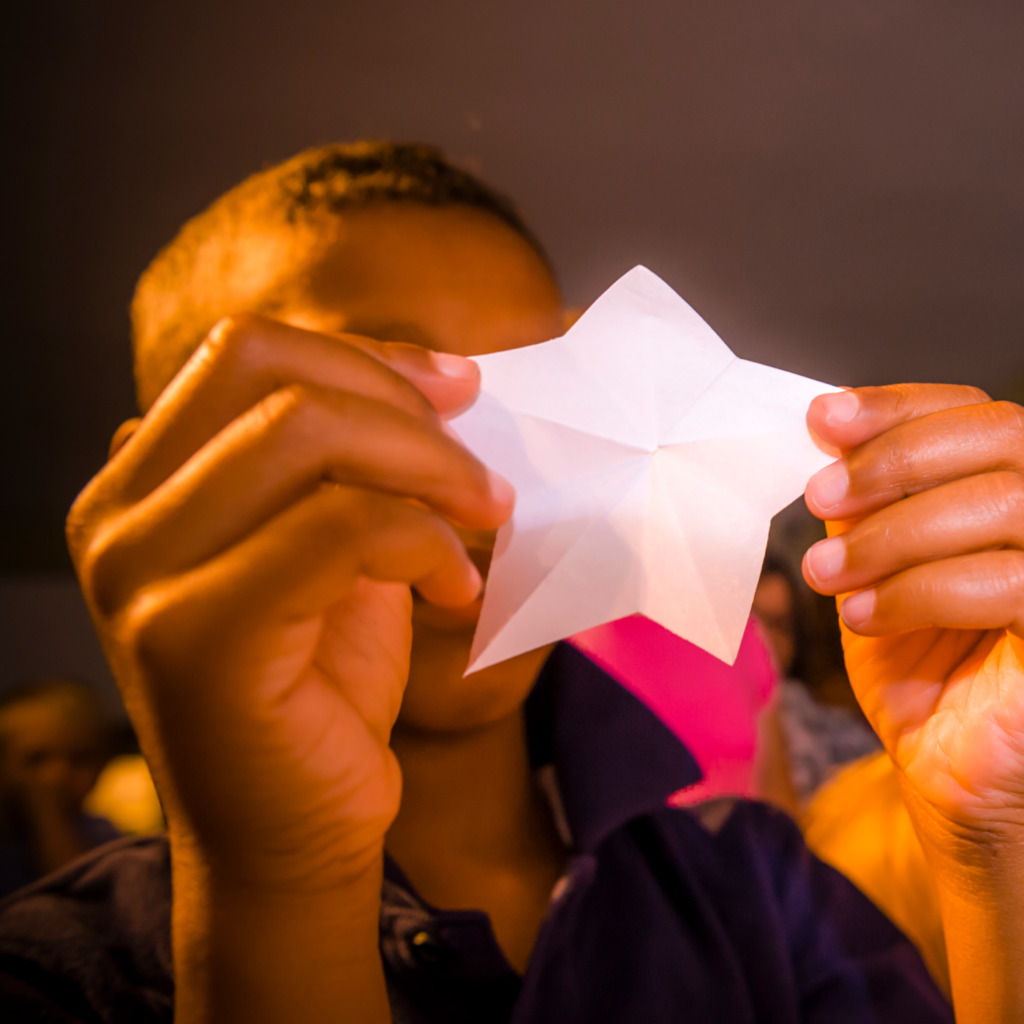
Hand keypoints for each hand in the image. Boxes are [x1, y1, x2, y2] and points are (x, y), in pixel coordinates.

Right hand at [67, 314, 512, 892]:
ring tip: (484, 521)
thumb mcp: (331, 549)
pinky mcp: (194, 636)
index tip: (457, 388)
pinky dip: (425, 542)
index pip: (247, 352)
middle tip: (481, 469)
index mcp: (141, 483)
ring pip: (305, 435)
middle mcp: (118, 518)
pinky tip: (457, 590)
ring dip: (429, 469)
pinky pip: (337, 528)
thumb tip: (435, 378)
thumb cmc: (318, 690)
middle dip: (405, 410)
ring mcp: (142, 575)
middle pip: (271, 375)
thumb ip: (349, 465)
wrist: (290, 835)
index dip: (366, 356)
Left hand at [802, 384, 1023, 1017]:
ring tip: (828, 574)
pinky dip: (922, 591)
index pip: (976, 413)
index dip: (898, 406)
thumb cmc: (915, 657)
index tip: (823, 419)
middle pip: (1003, 438)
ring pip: (1005, 504)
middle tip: (820, 498)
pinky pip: (1010, 582)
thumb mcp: (876, 562)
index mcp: (1014, 488)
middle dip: (895, 463)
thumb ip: (868, 499)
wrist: (939, 759)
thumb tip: (831, 428)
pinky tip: (866, 616)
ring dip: (894, 537)